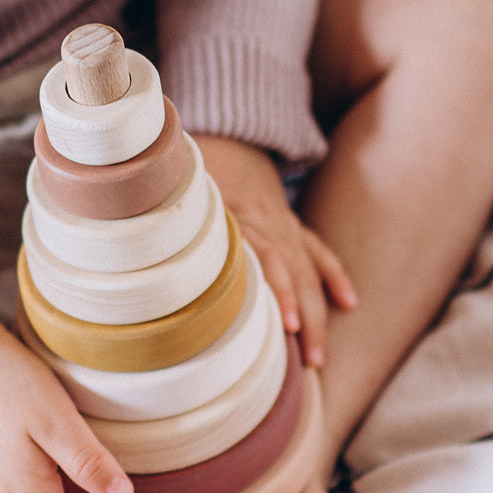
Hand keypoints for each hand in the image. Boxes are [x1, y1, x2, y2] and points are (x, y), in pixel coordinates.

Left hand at [193, 134, 355, 366]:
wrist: (223, 135)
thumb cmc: (189, 174)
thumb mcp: (178, 193)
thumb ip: (170, 224)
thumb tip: (143, 261)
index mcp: (239, 213)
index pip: (265, 255)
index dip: (280, 289)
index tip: (288, 323)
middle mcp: (269, 221)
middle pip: (295, 272)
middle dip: (306, 317)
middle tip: (310, 358)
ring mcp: (285, 224)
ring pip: (309, 270)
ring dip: (318, 313)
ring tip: (319, 356)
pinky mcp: (292, 225)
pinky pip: (318, 251)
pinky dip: (334, 276)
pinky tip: (349, 302)